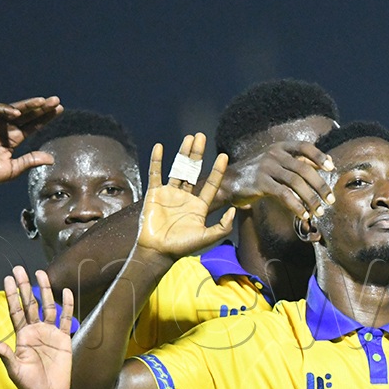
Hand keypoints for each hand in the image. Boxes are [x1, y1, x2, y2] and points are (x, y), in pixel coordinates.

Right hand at [0, 97, 62, 198]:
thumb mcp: (14, 169)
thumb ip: (31, 161)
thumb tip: (52, 159)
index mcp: (13, 139)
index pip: (33, 125)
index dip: (45, 118)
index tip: (59, 110)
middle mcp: (5, 129)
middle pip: (27, 115)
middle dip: (41, 108)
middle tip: (57, 101)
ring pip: (13, 110)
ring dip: (27, 105)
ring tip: (43, 102)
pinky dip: (6, 110)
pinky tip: (18, 112)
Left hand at [0, 267, 73, 388]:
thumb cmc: (29, 384)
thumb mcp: (14, 369)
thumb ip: (5, 353)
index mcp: (22, 336)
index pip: (16, 311)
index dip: (12, 295)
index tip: (8, 279)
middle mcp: (35, 331)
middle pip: (30, 304)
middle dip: (25, 286)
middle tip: (21, 269)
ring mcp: (50, 333)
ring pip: (48, 307)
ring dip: (45, 290)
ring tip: (42, 274)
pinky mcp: (64, 339)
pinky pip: (66, 319)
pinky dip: (67, 306)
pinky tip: (66, 292)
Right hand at [138, 133, 235, 258]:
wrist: (158, 252)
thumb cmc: (182, 247)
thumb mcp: (207, 237)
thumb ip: (223, 225)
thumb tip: (234, 209)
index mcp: (199, 206)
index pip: (211, 184)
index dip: (217, 170)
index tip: (224, 156)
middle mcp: (186, 197)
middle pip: (193, 170)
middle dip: (198, 154)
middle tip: (202, 136)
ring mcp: (170, 194)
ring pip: (178, 168)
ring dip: (183, 153)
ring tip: (189, 137)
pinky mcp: (154, 194)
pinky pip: (155, 174)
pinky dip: (157, 161)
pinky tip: (160, 147)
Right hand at [215, 140, 334, 218]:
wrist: (228, 182)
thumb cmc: (257, 174)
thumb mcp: (277, 164)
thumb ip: (298, 163)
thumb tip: (326, 165)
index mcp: (280, 147)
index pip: (304, 146)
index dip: (319, 157)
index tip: (332, 168)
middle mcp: (274, 154)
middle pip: (304, 168)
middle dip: (320, 185)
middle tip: (331, 199)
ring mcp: (266, 167)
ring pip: (296, 182)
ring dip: (311, 198)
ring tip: (319, 211)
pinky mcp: (260, 183)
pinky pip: (284, 194)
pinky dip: (296, 206)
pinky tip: (303, 215)